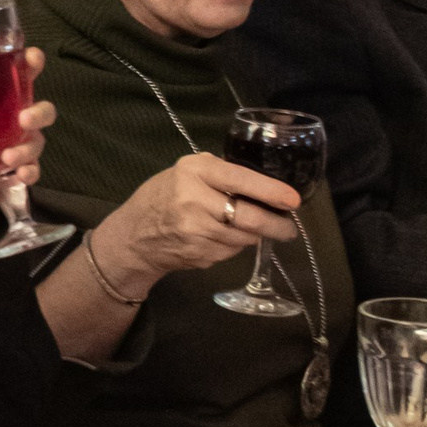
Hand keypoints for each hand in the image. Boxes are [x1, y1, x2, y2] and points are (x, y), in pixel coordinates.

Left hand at [0, 45, 52, 219]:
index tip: (33, 57)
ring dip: (26, 148)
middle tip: (24, 118)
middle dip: (38, 113)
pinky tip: (20, 174)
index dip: (32, 66)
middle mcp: (14, 123)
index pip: (21, 79)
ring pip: (37, 142)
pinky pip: (33, 170)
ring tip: (8, 156)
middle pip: (42, 111)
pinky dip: (29, 171)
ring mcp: (20, 147)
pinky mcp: (19, 171)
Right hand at [100, 147, 298, 287]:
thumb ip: (219, 173)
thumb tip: (264, 185)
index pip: (240, 179)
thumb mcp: (185, 172)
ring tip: (255, 230)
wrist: (132, 236)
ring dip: (255, 235)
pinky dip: (235, 246)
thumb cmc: (163, 196)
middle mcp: (194, 200)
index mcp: (193, 172)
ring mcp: (195, 231)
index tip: (293, 200)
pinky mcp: (198, 254)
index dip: (270, 191)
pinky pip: (231, 251)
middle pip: (249, 216)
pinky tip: (224, 239)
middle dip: (276, 224)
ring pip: (244, 237)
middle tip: (289, 228)